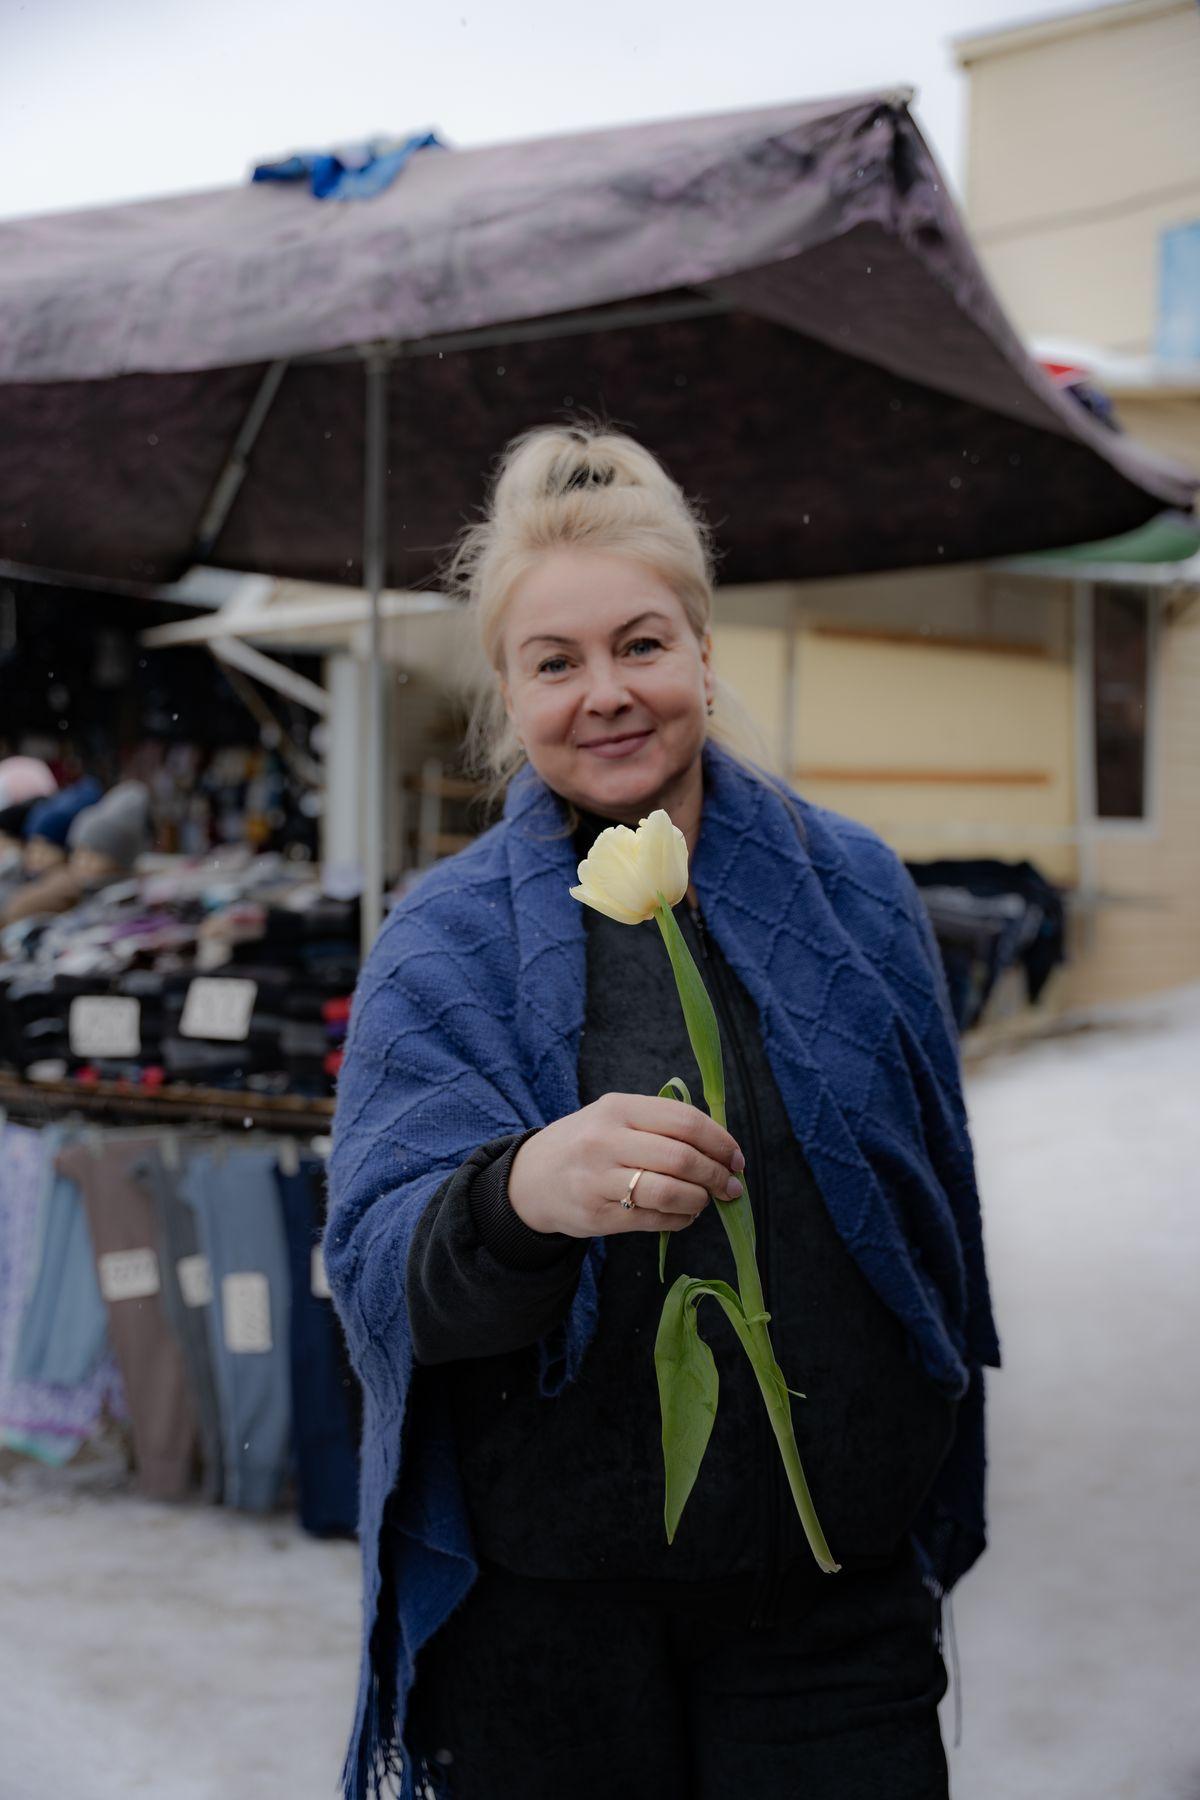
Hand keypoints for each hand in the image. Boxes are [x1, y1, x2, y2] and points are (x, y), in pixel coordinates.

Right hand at [507, 1091, 744, 1239]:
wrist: (530, 1178)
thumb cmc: (587, 1143)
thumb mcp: (615, 1117)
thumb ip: (661, 1124)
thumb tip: (721, 1148)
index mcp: (618, 1108)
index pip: (684, 1121)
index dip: (720, 1141)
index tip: (736, 1158)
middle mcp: (606, 1140)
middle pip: (681, 1158)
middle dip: (716, 1175)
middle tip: (731, 1187)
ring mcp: (599, 1180)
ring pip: (669, 1192)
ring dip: (699, 1200)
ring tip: (706, 1201)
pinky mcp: (597, 1215)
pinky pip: (653, 1219)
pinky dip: (680, 1219)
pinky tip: (684, 1214)